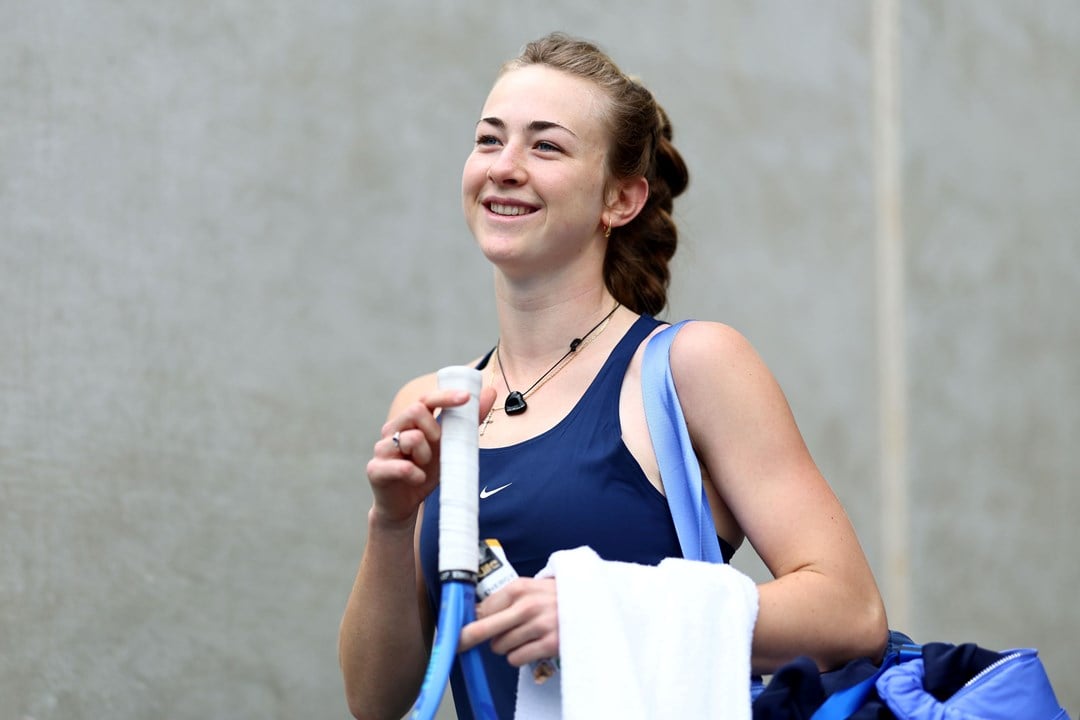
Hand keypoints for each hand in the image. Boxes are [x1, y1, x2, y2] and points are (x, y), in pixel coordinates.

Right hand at [366, 386, 495, 526]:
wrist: (406, 505)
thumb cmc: (426, 471)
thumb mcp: (450, 446)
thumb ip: (468, 421)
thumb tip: (491, 392)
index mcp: (410, 420)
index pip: (426, 398)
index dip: (445, 396)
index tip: (466, 397)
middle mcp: (393, 429)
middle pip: (415, 410)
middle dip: (435, 429)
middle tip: (438, 446)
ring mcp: (382, 448)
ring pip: (411, 438)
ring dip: (426, 455)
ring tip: (424, 466)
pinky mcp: (375, 469)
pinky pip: (402, 467)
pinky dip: (416, 474)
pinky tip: (416, 479)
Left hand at [459, 577, 558, 667]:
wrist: (591, 603)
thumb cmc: (554, 598)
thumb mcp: (530, 589)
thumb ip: (504, 599)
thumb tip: (474, 615)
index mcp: (520, 587)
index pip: (483, 608)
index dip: (473, 620)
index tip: (462, 628)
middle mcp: (528, 605)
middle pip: (485, 628)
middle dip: (470, 638)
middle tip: (462, 643)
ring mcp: (539, 625)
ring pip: (500, 647)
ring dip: (504, 647)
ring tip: (520, 637)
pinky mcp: (549, 644)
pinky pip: (515, 658)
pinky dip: (517, 657)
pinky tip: (529, 647)